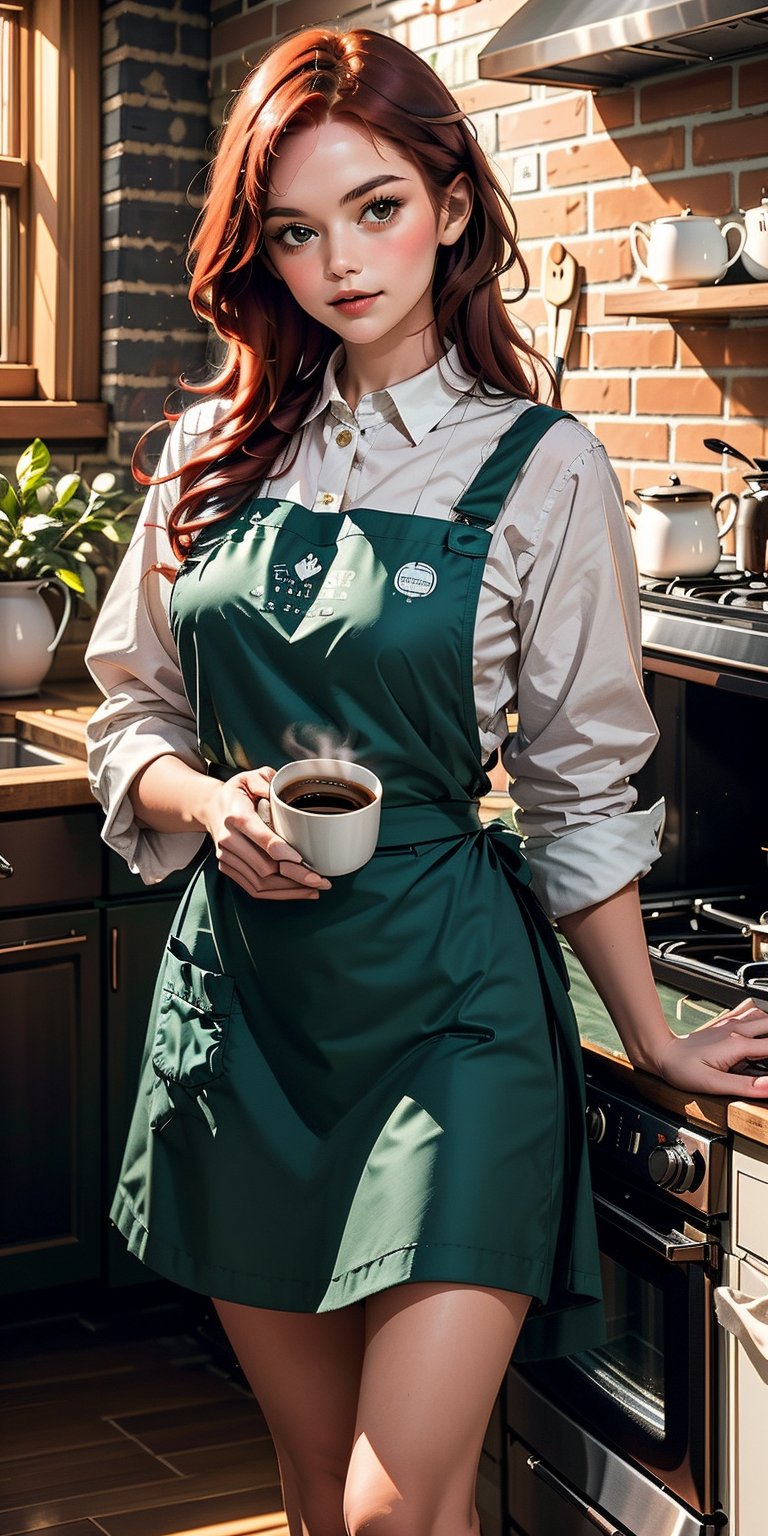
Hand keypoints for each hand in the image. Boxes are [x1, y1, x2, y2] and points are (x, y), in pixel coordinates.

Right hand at [201, 766, 331, 900]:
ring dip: (289, 890)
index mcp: (236, 815)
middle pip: (263, 866)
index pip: (259, 836)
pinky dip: (277, 894)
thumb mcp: (250, 777)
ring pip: (259, 883)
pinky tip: (297, 892)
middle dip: (294, 876)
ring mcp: (227, 857)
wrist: (211, 807)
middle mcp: (228, 839)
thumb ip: (265, 781)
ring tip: (315, 889)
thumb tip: (281, 792)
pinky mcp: (228, 868)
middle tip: (320, 879)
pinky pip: (253, 889)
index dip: (280, 850)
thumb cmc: (237, 793)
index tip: (301, 859)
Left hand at [654, 998, 767, 1097]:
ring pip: (763, 1015)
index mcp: (737, 1044)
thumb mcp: (713, 1083)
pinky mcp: (725, 1023)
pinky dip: (760, 1018)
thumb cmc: (682, 1069)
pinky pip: (749, 1011)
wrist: (663, 1052)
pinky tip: (759, 1029)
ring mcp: (731, 1024)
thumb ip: (744, 1085)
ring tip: (765, 1048)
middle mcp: (737, 1029)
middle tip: (767, 1060)